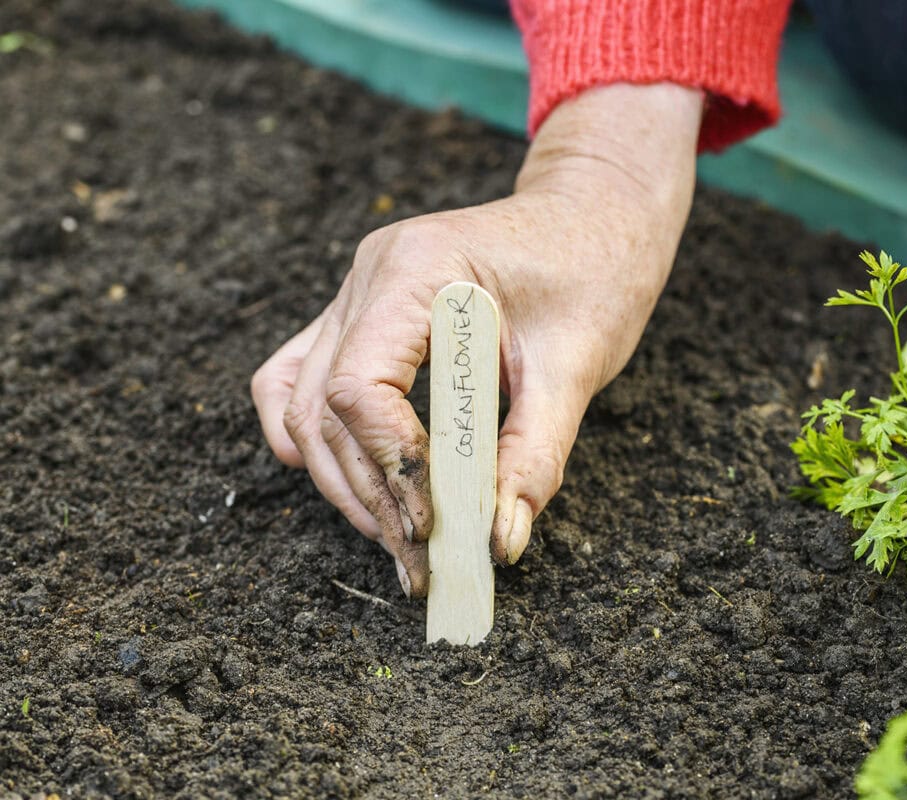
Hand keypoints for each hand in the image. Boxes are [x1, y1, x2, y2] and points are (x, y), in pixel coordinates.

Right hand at [251, 83, 702, 595]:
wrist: (597, 212)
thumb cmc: (595, 269)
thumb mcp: (576, 366)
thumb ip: (535, 457)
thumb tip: (499, 542)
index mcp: (419, 268)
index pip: (359, 385)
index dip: (388, 464)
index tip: (431, 523)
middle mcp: (371, 274)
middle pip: (323, 406)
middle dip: (369, 494)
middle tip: (420, 561)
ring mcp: (359, 290)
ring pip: (302, 402)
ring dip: (343, 480)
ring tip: (399, 541)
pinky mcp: (366, 312)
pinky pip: (304, 375)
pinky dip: (315, 434)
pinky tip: (344, 481)